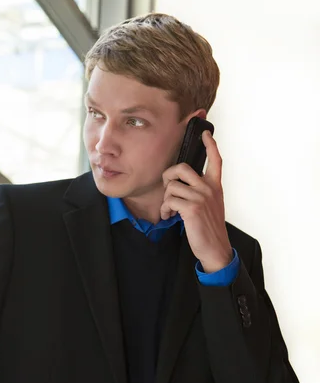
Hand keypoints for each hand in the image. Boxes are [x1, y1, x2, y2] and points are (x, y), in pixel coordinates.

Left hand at [161, 130, 232, 272]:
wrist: (215, 248)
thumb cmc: (210, 227)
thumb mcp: (212, 205)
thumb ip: (202, 192)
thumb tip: (183, 185)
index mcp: (215, 186)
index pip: (216, 160)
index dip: (210, 145)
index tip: (206, 133)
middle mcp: (209, 189)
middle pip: (182, 168)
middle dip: (168, 177)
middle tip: (168, 190)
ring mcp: (201, 197)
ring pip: (172, 187)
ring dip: (166, 200)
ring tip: (169, 211)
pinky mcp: (192, 208)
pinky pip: (170, 201)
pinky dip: (165, 210)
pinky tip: (169, 217)